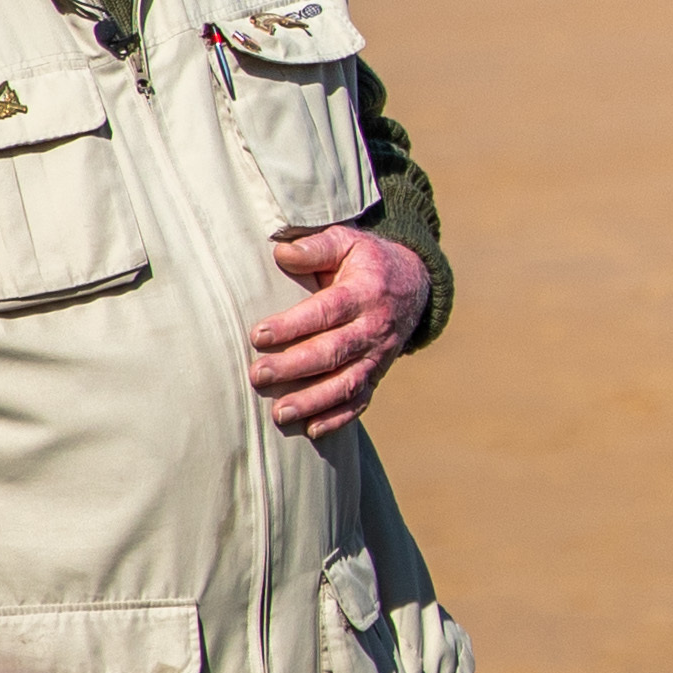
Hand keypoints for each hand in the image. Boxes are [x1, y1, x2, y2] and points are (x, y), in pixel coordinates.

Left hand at [246, 224, 428, 436]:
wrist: (414, 283)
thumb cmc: (366, 260)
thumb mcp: (348, 241)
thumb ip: (317, 246)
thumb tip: (281, 253)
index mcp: (366, 291)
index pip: (328, 311)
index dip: (294, 325)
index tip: (258, 335)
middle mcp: (375, 327)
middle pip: (334, 351)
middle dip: (295, 366)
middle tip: (258, 375)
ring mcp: (379, 355)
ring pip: (347, 383)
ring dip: (314, 400)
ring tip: (279, 413)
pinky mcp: (378, 374)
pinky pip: (361, 400)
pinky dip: (339, 418)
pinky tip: (312, 431)